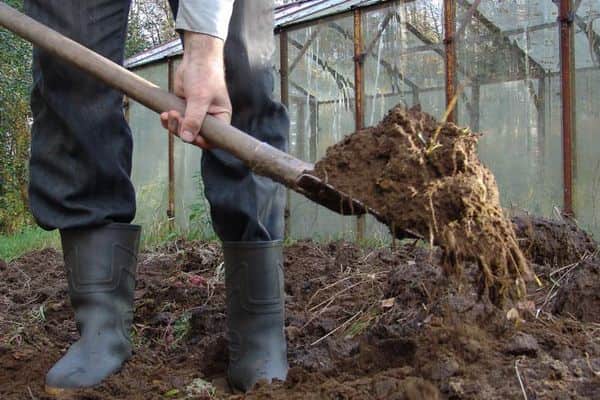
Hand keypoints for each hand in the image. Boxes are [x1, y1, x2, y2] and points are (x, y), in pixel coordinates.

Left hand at [160, 32, 231, 148]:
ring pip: (183, 130)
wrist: (196, 58)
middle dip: (182, 130)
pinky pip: (175, 121)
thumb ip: (194, 119)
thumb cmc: (206, 75)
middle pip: (195, 136)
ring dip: (174, 125)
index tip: (190, 136)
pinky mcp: (184, 109)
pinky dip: (168, 120)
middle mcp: (209, 119)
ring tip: (170, 113)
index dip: (201, 141)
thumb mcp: (200, 98)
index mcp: (221, 119)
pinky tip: (164, 114)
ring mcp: (195, 115)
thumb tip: (187, 138)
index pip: (213, 139)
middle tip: (176, 117)